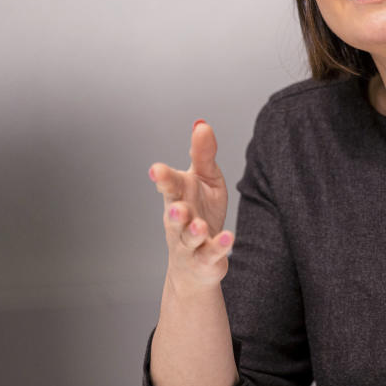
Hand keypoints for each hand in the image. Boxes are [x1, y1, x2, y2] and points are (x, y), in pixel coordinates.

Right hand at [149, 119, 233, 291]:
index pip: (169, 185)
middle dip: (174, 211)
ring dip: (193, 231)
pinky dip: (219, 247)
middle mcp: (180, 220)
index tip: (156, 170)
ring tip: (198, 226)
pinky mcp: (206, 258)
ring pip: (189, 237)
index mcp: (179, 196)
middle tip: (176, 206)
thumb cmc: (200, 211)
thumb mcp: (204, 179)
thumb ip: (203, 155)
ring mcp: (191, 242)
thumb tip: (201, 124)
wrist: (196, 261)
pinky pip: (211, 253)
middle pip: (174, 215)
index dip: (163, 178)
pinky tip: (228, 238)